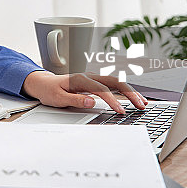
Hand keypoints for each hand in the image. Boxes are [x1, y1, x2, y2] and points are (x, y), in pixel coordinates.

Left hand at [22, 71, 147, 113]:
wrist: (43, 84)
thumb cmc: (50, 91)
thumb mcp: (59, 98)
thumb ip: (75, 100)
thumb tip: (92, 101)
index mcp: (80, 79)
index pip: (102, 90)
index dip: (113, 101)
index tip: (121, 111)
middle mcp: (89, 76)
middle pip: (114, 81)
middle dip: (130, 93)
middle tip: (141, 105)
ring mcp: (93, 78)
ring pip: (116, 82)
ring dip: (130, 91)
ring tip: (142, 102)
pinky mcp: (94, 82)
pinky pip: (112, 85)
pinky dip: (124, 91)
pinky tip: (133, 98)